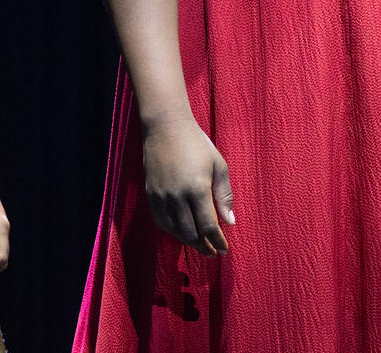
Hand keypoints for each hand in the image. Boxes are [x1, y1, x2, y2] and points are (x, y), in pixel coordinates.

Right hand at [142, 115, 233, 255]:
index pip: (209, 226)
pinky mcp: (151, 195)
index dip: (218, 241)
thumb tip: (229, 222)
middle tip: (213, 252)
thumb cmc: (197, 144)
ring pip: (175, 231)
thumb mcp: (218, 166)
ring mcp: (161, 197)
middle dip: (204, 246)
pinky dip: (173, 232)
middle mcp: (177, 197)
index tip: (224, 250)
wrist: (166, 128)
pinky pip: (162, 222)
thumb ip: (224, 195)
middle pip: (191, 234)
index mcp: (197, 189)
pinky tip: (182, 233)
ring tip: (200, 245)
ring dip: (189, 242)